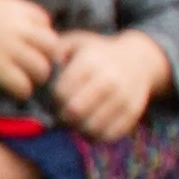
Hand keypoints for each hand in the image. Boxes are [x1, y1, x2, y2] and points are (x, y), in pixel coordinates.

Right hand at [0, 0, 63, 97]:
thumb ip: (9, 11)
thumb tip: (25, 22)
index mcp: (15, 8)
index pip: (45, 22)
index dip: (41, 35)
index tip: (32, 45)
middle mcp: (17, 27)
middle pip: (51, 45)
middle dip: (47, 58)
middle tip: (37, 68)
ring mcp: (9, 48)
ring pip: (42, 68)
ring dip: (37, 78)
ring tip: (28, 82)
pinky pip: (23, 84)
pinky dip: (22, 90)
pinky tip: (15, 92)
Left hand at [49, 29, 170, 142]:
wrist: (139, 60)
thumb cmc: (98, 53)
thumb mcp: (77, 42)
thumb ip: (54, 51)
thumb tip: (39, 70)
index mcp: (90, 62)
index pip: (61, 92)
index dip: (52, 100)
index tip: (55, 98)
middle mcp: (108, 80)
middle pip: (75, 111)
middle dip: (63, 116)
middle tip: (62, 113)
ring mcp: (123, 97)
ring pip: (92, 127)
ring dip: (79, 128)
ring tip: (76, 121)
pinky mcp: (133, 112)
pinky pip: (109, 135)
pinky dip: (96, 136)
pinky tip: (91, 126)